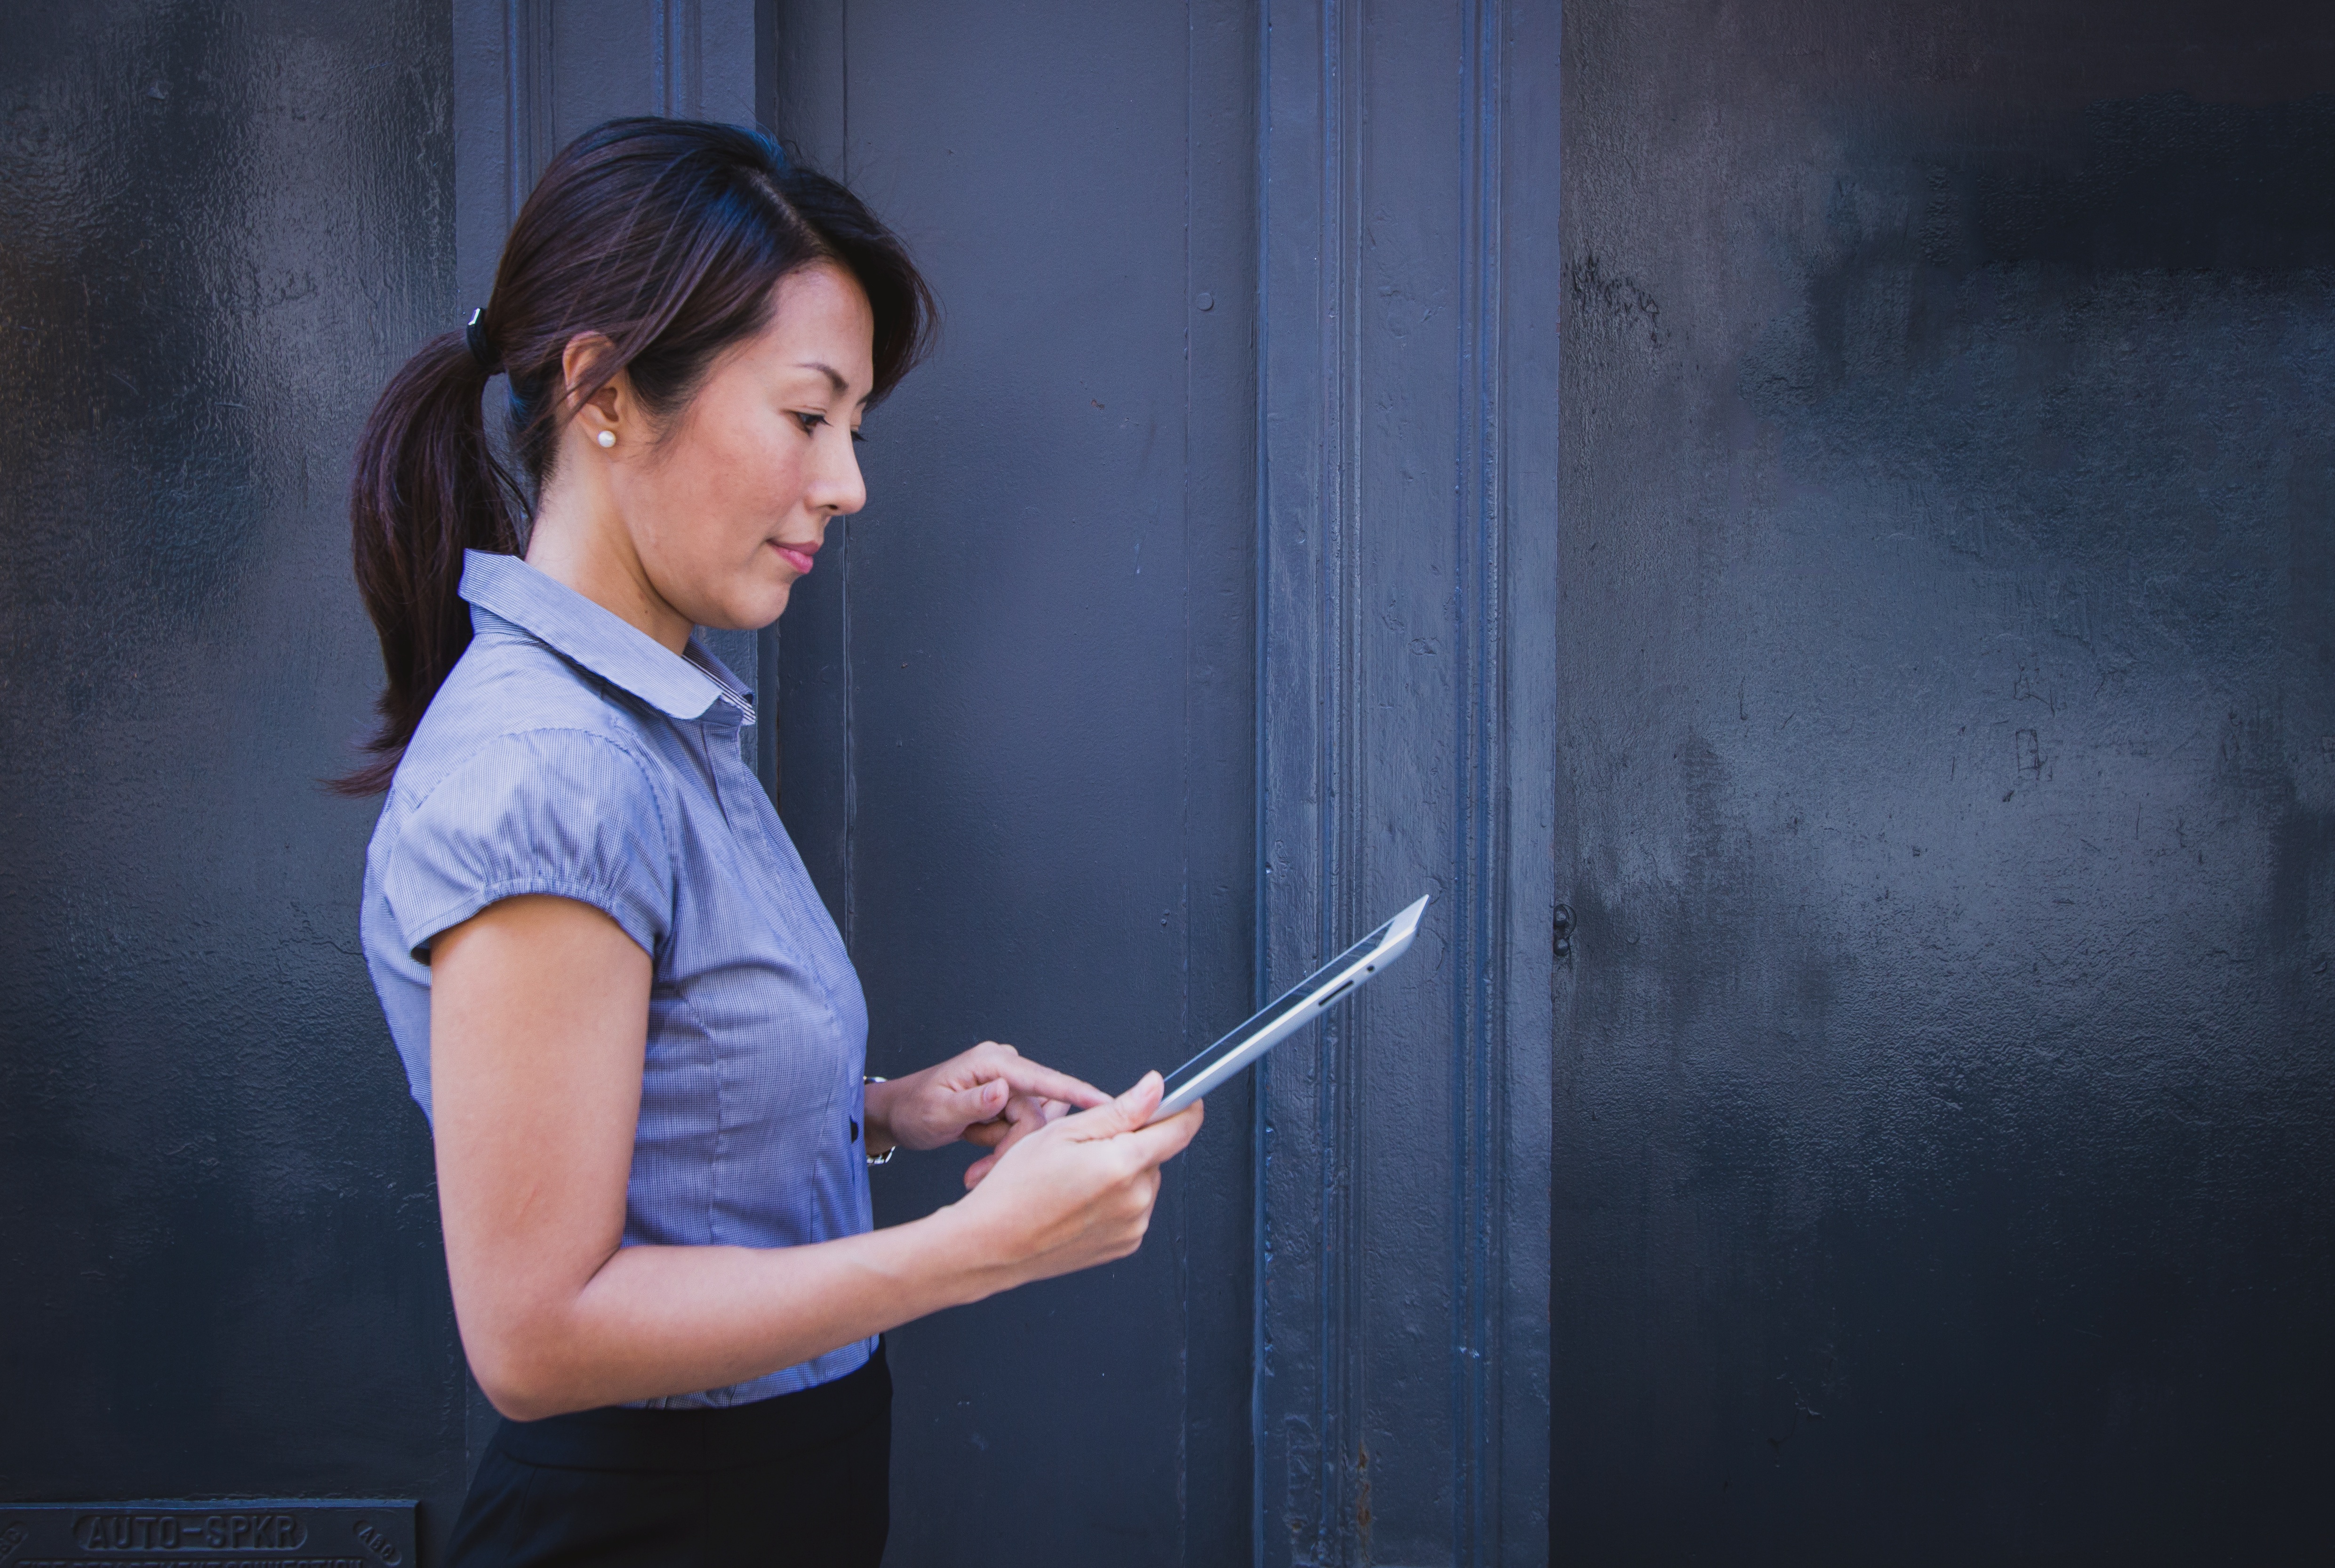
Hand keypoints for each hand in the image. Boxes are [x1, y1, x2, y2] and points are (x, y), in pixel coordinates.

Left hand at [864, 1040, 1106, 1161]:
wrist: (896, 1117)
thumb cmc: (912, 1109)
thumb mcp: (937, 1110)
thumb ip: (972, 1102)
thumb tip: (1002, 1091)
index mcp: (993, 1063)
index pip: (1044, 1078)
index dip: (1077, 1092)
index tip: (1108, 1103)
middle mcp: (1006, 1071)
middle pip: (1036, 1116)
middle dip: (1013, 1150)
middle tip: (980, 1175)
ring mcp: (1008, 1088)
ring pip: (1031, 1130)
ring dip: (1007, 1156)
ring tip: (975, 1173)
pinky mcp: (1007, 1106)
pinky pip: (1021, 1134)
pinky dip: (1003, 1154)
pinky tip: (980, 1167)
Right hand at [943, 1072, 1204, 1289]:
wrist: (993, 1244)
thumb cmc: (1017, 1187)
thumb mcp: (1063, 1132)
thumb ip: (1120, 1110)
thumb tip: (1157, 1088)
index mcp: (1123, 1165)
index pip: (1180, 1129)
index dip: (1184, 1107)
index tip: (1184, 1098)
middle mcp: (1136, 1199)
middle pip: (1155, 1154)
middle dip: (1131, 1143)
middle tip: (1086, 1147)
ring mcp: (1133, 1226)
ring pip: (1144, 1181)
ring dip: (1123, 1172)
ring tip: (1077, 1178)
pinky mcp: (1125, 1244)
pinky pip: (1133, 1208)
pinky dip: (1116, 1199)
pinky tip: (1081, 1200)